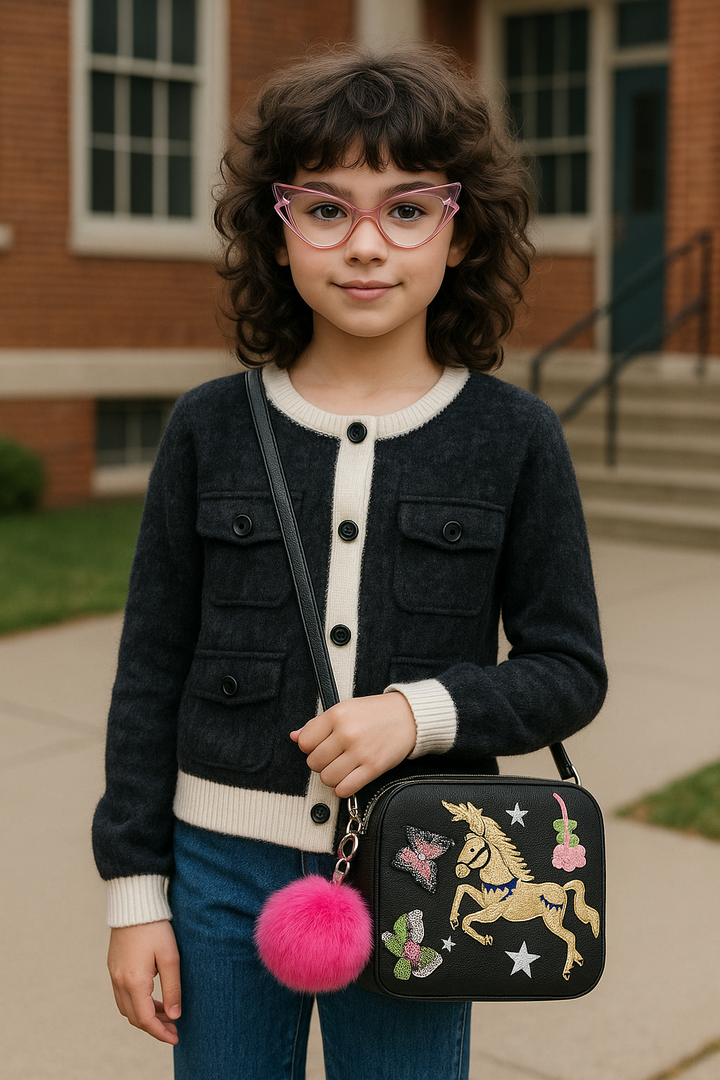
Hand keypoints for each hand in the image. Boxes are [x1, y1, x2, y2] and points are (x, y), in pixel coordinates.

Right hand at [107, 920, 180, 1044]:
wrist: (134, 903)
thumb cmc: (155, 927)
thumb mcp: (170, 957)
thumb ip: (172, 988)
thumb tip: (175, 1015)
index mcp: (134, 981)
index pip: (145, 1019)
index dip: (160, 1032)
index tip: (176, 1037)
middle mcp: (119, 981)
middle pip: (134, 1017)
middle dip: (154, 1026)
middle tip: (174, 1027)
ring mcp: (114, 974)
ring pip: (127, 1008)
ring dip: (145, 1015)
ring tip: (166, 1013)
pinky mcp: (113, 966)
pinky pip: (122, 995)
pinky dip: (137, 1003)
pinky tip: (152, 997)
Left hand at [290, 692, 415, 796]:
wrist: (410, 716)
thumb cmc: (376, 712)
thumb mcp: (345, 709)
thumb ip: (317, 724)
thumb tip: (295, 736)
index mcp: (336, 715)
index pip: (304, 743)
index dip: (310, 748)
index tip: (320, 746)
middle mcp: (346, 733)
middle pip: (314, 763)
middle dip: (321, 763)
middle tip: (333, 757)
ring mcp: (360, 751)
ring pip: (327, 778)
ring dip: (331, 777)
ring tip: (341, 768)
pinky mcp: (373, 767)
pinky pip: (345, 789)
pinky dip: (342, 788)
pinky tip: (348, 779)